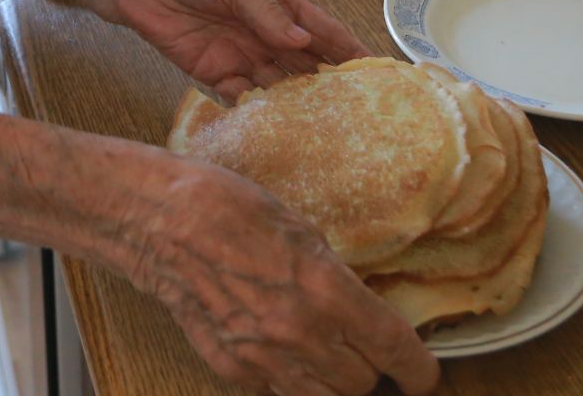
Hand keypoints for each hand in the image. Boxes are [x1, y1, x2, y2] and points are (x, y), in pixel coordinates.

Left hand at [96, 0, 368, 102]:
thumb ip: (265, 11)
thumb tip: (301, 41)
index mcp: (275, 3)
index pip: (320, 30)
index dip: (348, 50)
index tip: (376, 72)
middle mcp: (263, 33)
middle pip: (304, 65)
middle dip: (329, 86)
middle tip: (357, 113)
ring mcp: (238, 56)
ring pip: (278, 86)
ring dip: (297, 104)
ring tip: (324, 128)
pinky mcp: (210, 75)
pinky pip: (241, 99)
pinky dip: (258, 112)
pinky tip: (276, 127)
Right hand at [125, 161, 439, 395]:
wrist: (158, 219)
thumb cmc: (226, 206)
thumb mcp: (302, 228)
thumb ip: (334, 276)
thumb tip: (356, 306)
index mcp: (327, 292)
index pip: (394, 351)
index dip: (418, 370)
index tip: (423, 374)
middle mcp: (300, 335)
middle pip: (361, 384)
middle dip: (371, 368)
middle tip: (366, 348)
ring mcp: (262, 358)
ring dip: (333, 382)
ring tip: (329, 356)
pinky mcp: (229, 367)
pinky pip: (276, 392)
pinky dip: (289, 380)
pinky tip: (283, 351)